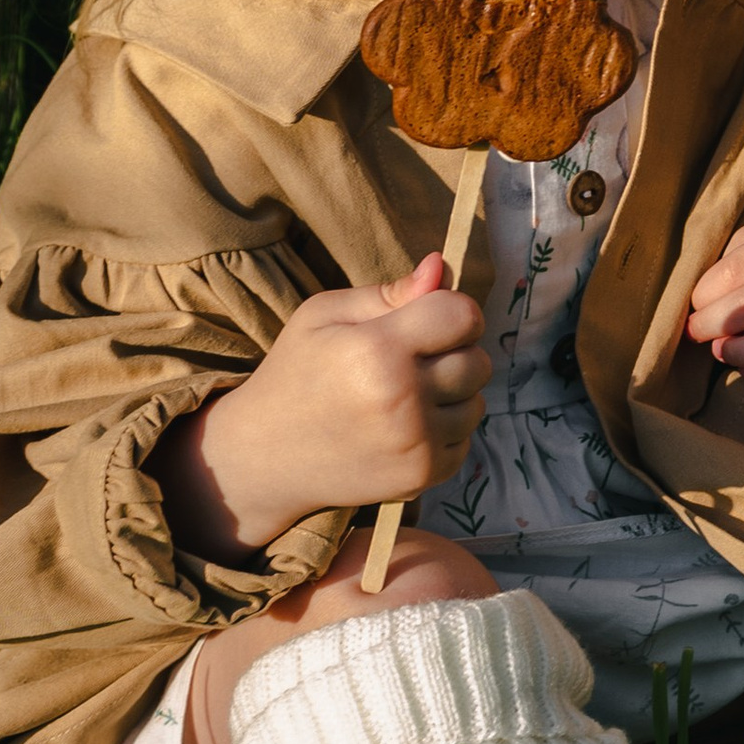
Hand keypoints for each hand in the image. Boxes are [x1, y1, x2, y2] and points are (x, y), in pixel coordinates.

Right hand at [154, 256, 491, 559]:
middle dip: (454, 353)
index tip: (429, 319)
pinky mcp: (421, 476)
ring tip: (405, 394)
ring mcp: (415, 444)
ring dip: (452, 395)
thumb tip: (441, 267)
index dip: (453, 311)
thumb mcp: (324, 315)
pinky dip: (444, 430)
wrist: (265, 455)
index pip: (463, 316)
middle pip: (478, 361)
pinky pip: (466, 440)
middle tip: (410, 359)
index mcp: (377, 350)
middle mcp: (402, 399)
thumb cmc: (297, 373)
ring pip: (476, 402)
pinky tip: (404, 425)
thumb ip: (390, 291)